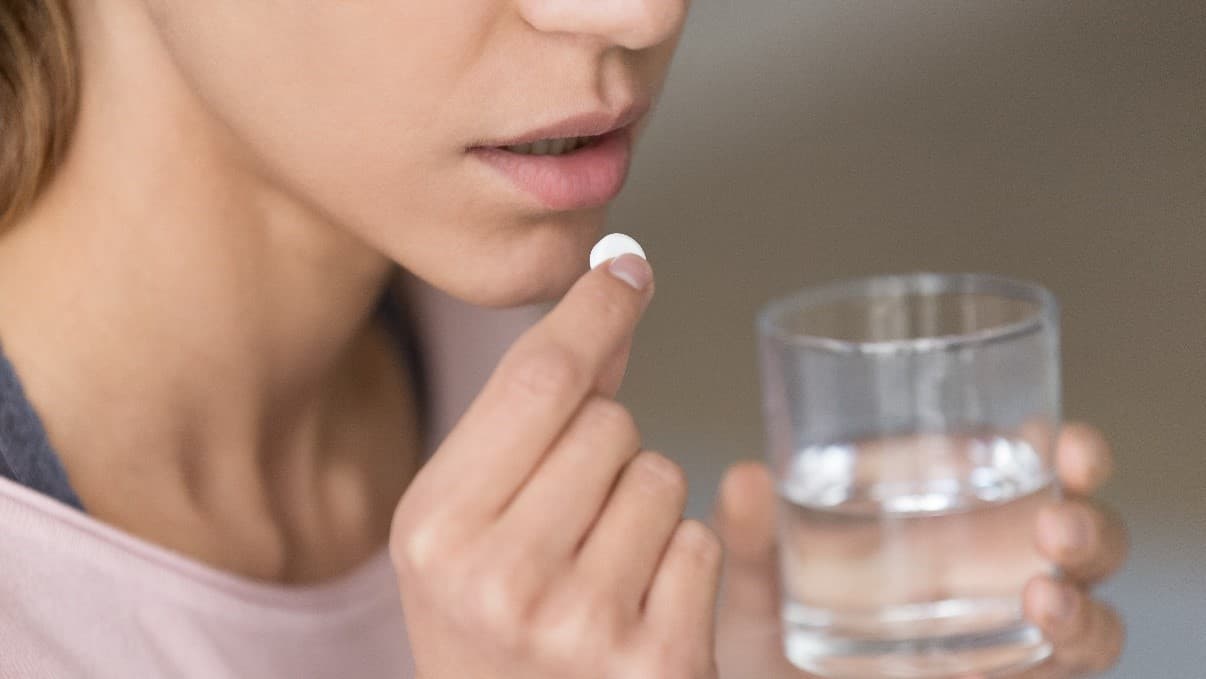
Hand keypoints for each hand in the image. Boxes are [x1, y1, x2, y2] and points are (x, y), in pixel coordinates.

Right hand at [391, 257, 720, 678]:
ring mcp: (581, 624)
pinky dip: (679, 561)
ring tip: (599, 566)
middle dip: (607, 444)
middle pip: (610, 422)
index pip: (538, 379)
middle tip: (570, 515)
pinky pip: (702, 542)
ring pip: (665, 476)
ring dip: (646, 504)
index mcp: (434, 527)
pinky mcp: (658, 662)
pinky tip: (635, 607)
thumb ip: (527, 416)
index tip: (627, 270)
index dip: (593, 312)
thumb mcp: (466, 521)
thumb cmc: (487, 621)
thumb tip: (611, 295)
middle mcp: (500, 577)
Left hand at [712, 423, 1126, 678]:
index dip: (1070, 451)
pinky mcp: (1007, 678)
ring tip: (1043, 598)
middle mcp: (994, 566)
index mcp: (949, 510)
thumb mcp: (757, 581)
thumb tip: (745, 478)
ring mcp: (1006, 632)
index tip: (1067, 446)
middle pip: (1079, 537)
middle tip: (1054, 527)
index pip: (1031, 466)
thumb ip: (750, 537)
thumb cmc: (773, 632)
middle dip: (1090, 527)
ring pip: (1086, 613)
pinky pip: (1054, 672)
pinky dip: (1052, 658)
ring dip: (1082, 606)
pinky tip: (1003, 650)